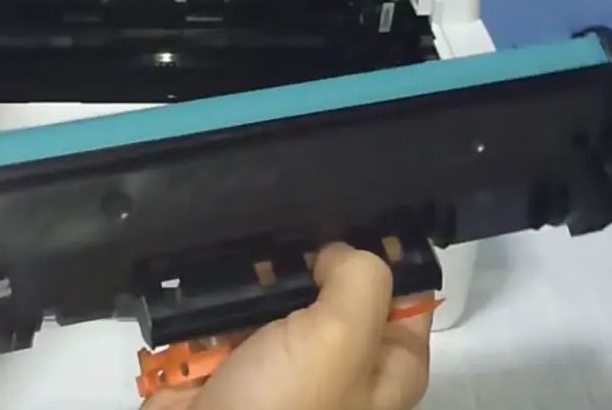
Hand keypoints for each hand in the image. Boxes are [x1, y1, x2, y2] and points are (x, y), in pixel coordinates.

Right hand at [143, 243, 433, 409]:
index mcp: (387, 367)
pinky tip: (206, 282)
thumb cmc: (283, 407)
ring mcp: (282, 366)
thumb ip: (358, 280)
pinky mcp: (230, 365)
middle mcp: (340, 366)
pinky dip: (214, 301)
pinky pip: (226, 315)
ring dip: (253, 278)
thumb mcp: (342, 338)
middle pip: (334, 288)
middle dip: (306, 261)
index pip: (405, 295)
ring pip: (275, 297)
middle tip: (285, 236)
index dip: (383, 255)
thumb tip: (336, 253)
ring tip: (240, 258)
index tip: (351, 220)